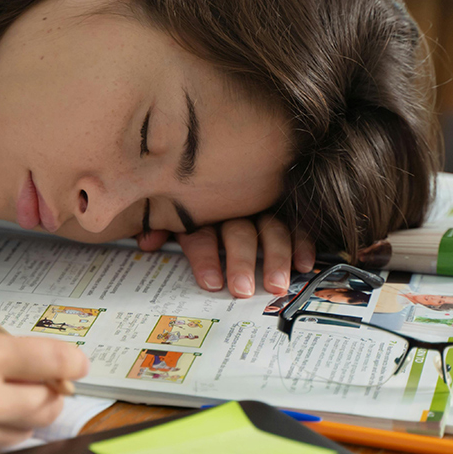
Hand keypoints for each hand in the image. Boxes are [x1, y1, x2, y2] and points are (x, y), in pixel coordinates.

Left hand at [137, 215, 315, 298]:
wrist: (219, 163)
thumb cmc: (184, 202)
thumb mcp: (166, 212)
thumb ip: (158, 225)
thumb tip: (148, 242)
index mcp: (200, 209)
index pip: (202, 231)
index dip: (205, 257)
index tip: (210, 283)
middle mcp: (231, 206)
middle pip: (238, 231)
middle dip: (241, 260)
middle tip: (243, 289)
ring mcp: (259, 206)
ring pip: (270, 228)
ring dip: (275, 256)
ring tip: (277, 285)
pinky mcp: (283, 211)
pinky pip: (295, 224)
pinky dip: (302, 242)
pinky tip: (304, 264)